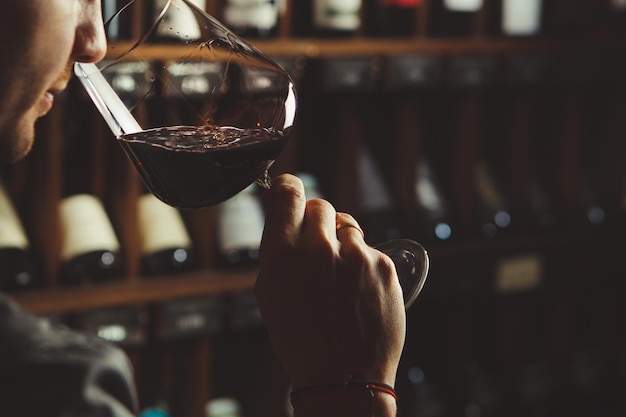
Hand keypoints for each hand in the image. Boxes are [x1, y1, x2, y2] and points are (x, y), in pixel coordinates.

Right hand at [255, 174, 405, 389]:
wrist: (344, 377)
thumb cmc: (301, 340)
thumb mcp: (270, 295)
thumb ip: (277, 251)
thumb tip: (285, 216)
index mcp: (282, 257)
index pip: (288, 194)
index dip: (289, 187)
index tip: (290, 189)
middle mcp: (318, 250)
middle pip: (320, 205)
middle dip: (316, 223)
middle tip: (317, 250)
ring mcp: (356, 256)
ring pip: (347, 227)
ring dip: (341, 244)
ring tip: (339, 279)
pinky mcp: (384, 265)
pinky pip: (369, 249)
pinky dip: (362, 263)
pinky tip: (357, 291)